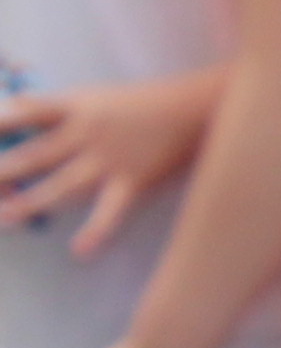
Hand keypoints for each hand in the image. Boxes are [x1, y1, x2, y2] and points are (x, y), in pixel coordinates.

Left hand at [0, 72, 220, 256]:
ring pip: (61, 186)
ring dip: (29, 205)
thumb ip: (56, 110)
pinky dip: (97, 232)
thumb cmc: (139, 105)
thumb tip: (16, 111)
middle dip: (0, 172)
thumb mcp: (92, 96)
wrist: (195, 110)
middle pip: (32, 155)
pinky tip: (80, 251)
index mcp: (72, 106)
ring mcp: (109, 160)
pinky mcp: (133, 183)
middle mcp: (85, 133)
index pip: (22, 112)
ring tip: (2, 219)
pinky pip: (111, 211)